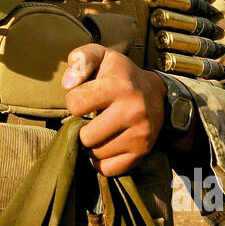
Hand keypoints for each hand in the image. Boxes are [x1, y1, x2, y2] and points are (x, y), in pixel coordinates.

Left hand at [62, 44, 166, 176]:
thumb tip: (68, 84)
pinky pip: (109, 169)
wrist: (156, 94)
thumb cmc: (119, 75)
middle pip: (85, 136)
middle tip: (90, 119)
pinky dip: (102, 161)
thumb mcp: (101, 56)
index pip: (75, 105)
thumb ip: (80, 60)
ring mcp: (140, 134)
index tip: (84, 98)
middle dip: (82, 128)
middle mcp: (133, 110)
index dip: (74, 102)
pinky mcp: (142, 152)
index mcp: (119, 85)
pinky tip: (105, 145)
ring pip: (96, 154)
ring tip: (99, 130)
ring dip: (91, 145)